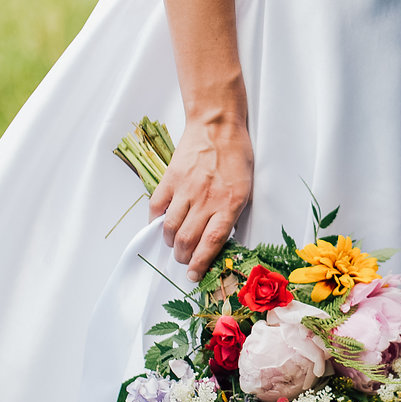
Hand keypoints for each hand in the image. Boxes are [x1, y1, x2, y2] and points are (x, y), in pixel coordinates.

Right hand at [149, 116, 253, 275]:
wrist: (217, 125)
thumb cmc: (235, 155)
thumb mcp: (245, 188)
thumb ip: (231, 214)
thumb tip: (218, 239)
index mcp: (229, 203)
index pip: (212, 243)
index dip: (201, 264)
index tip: (194, 276)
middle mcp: (206, 199)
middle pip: (188, 240)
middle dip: (183, 257)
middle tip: (184, 260)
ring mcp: (186, 189)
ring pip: (170, 228)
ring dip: (170, 242)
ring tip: (174, 244)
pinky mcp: (170, 179)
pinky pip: (156, 207)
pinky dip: (155, 221)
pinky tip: (160, 224)